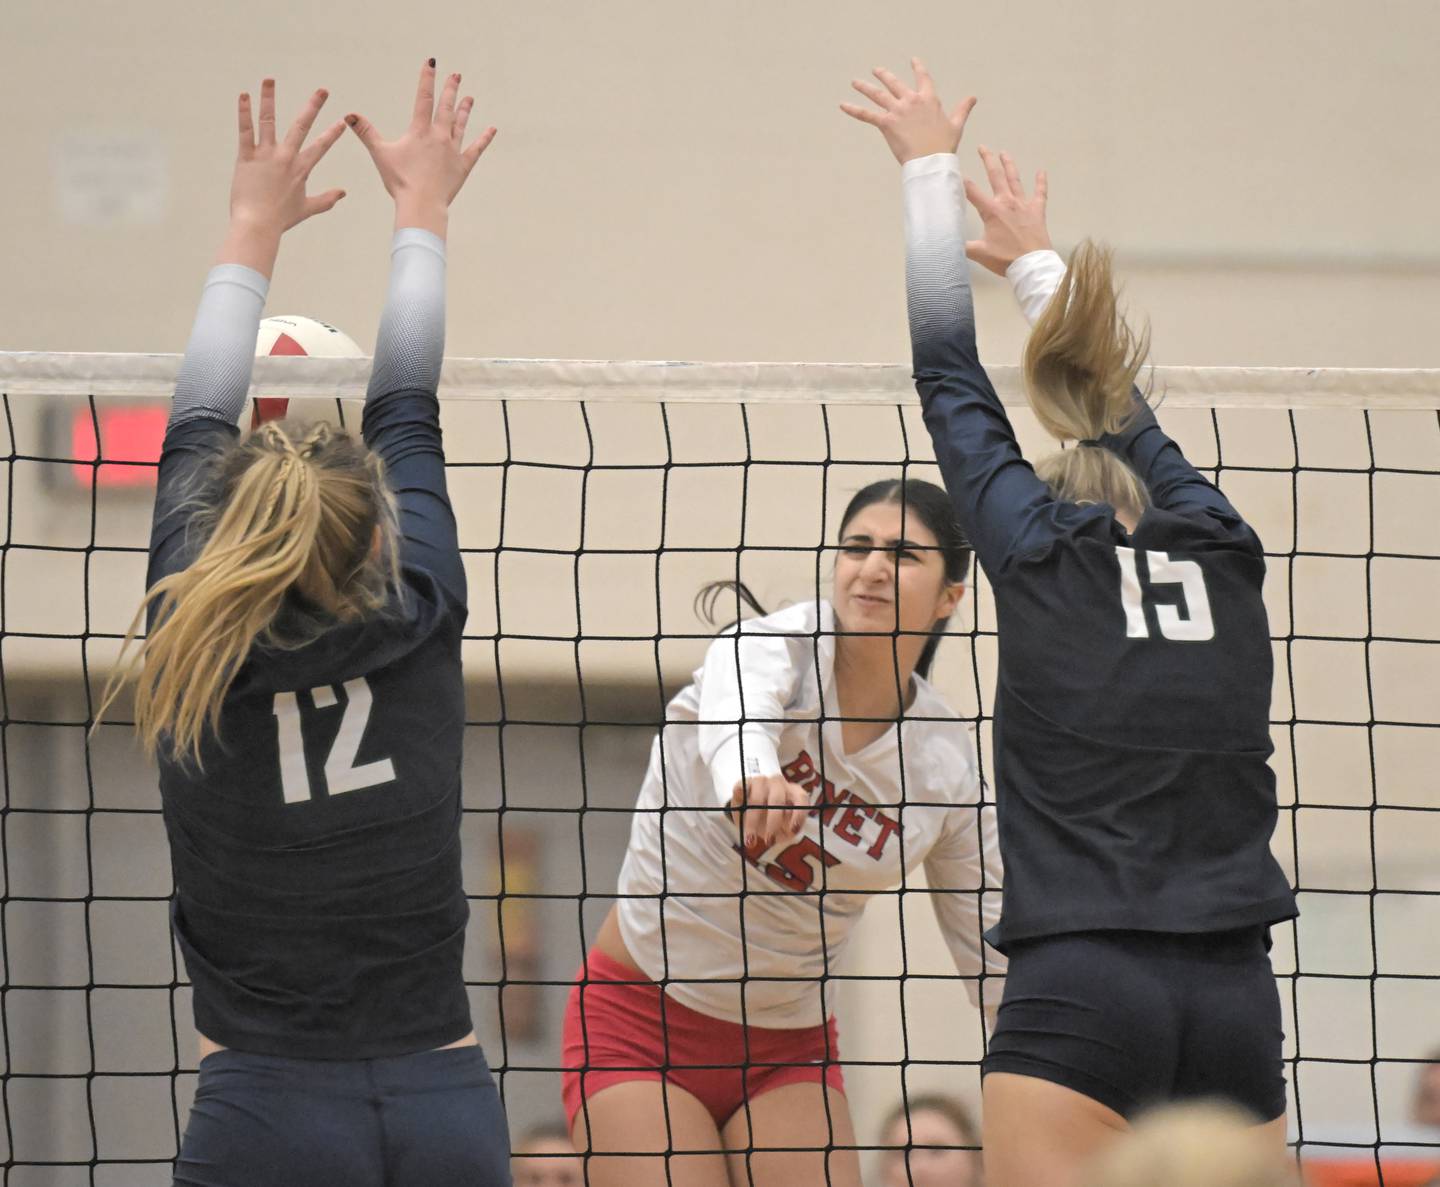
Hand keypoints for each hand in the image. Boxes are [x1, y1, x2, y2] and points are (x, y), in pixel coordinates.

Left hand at [229, 80, 346, 232]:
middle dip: (313, 106)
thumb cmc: (281, 219)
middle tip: (322, 90)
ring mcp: (266, 156)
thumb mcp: (307, 209)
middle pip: (301, 126)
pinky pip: (245, 131)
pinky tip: (244, 96)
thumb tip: (342, 193)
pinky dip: (244, 112)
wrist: (258, 225)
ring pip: (269, 121)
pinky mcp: (246, 157)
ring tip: (269, 80)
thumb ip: (326, 199)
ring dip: (269, 99)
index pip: (321, 147)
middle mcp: (286, 158)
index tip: (342, 120)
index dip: (333, 133)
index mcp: (301, 170)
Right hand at [346, 59, 496, 235]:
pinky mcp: (462, 166)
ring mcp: (453, 151)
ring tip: (469, 98)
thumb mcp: (380, 154)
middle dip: (450, 90)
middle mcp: (439, 137)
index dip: (427, 79)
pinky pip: (476, 149)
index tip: (431, 62)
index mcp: (420, 131)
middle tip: (456, 75)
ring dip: (464, 110)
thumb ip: (366, 132)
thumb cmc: (400, 181)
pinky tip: (492, 129)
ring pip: (460, 125)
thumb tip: (349, 115)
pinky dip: (484, 139)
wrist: (422, 205)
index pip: (423, 99)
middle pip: (446, 108)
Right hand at [729, 775, 810, 851]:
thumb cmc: (772, 818)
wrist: (752, 806)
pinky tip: (739, 805)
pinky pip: (741, 788)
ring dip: (753, 821)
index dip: (798, 815)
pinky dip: (740, 794)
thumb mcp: (783, 826)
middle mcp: (779, 784)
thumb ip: (789, 828)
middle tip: (769, 841)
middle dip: (773, 823)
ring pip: (758, 799)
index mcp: (794, 792)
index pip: (801, 799)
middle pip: (777, 801)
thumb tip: (791, 831)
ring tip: (750, 840)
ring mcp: (761, 781)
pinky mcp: (744, 782)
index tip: (793, 831)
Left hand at [840, 58, 975, 164]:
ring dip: (865, 87)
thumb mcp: (956, 125)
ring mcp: (898, 110)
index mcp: (929, 100)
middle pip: (894, 83)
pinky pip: (867, 114)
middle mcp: (912, 101)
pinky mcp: (886, 123)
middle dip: (883, 75)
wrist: (931, 161)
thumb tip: (973, 97)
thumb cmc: (944, 146)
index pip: (923, 78)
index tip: (913, 60)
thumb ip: (962, 109)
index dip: (918, 68)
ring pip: (878, 95)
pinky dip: (854, 109)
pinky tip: (843, 104)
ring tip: (855, 82)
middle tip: (876, 70)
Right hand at [964, 147, 1050, 276]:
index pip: (973, 192)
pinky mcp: (1037, 210)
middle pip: (995, 176)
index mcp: (991, 211)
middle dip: (988, 160)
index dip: (963, 182)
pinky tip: (1041, 171)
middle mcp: (1007, 202)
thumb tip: (947, 243)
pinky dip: (1041, 182)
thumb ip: (963, 247)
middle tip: (983, 147)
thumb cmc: (1005, 259)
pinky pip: (1040, 193)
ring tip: (1004, 153)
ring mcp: (1023, 204)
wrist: (1032, 265)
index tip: (956, 173)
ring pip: (1015, 179)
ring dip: (1009, 164)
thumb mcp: (979, 254)